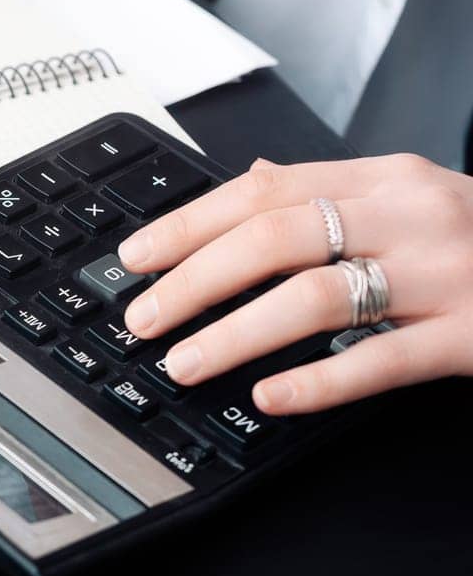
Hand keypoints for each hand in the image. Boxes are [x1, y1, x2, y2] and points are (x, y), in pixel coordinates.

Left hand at [116, 154, 472, 414]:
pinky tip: (271, 397)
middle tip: (143, 319)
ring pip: (317, 296)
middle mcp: (412, 214)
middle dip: (193, 281)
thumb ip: (331, 193)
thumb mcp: (411, 198)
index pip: (262, 191)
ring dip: (235, 332)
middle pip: (276, 238)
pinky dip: (318, 381)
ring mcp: (446, 273)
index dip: (188, 225)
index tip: (134, 259)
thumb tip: (246, 179)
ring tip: (184, 363)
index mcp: (385, 178)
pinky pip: (383, 360)